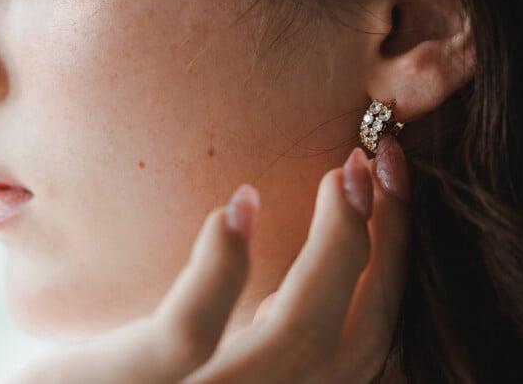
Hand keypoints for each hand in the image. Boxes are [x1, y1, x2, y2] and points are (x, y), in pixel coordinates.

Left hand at [2, 134, 410, 383]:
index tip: (390, 176)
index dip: (393, 256)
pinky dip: (222, 266)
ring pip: (296, 334)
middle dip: (380, 241)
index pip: (366, 336)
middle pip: (355, 337)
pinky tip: (238, 206)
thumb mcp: (215, 351)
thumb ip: (263, 322)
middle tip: (374, 160)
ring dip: (333, 246)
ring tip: (336, 176)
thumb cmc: (130, 375)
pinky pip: (189, 332)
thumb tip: (317, 246)